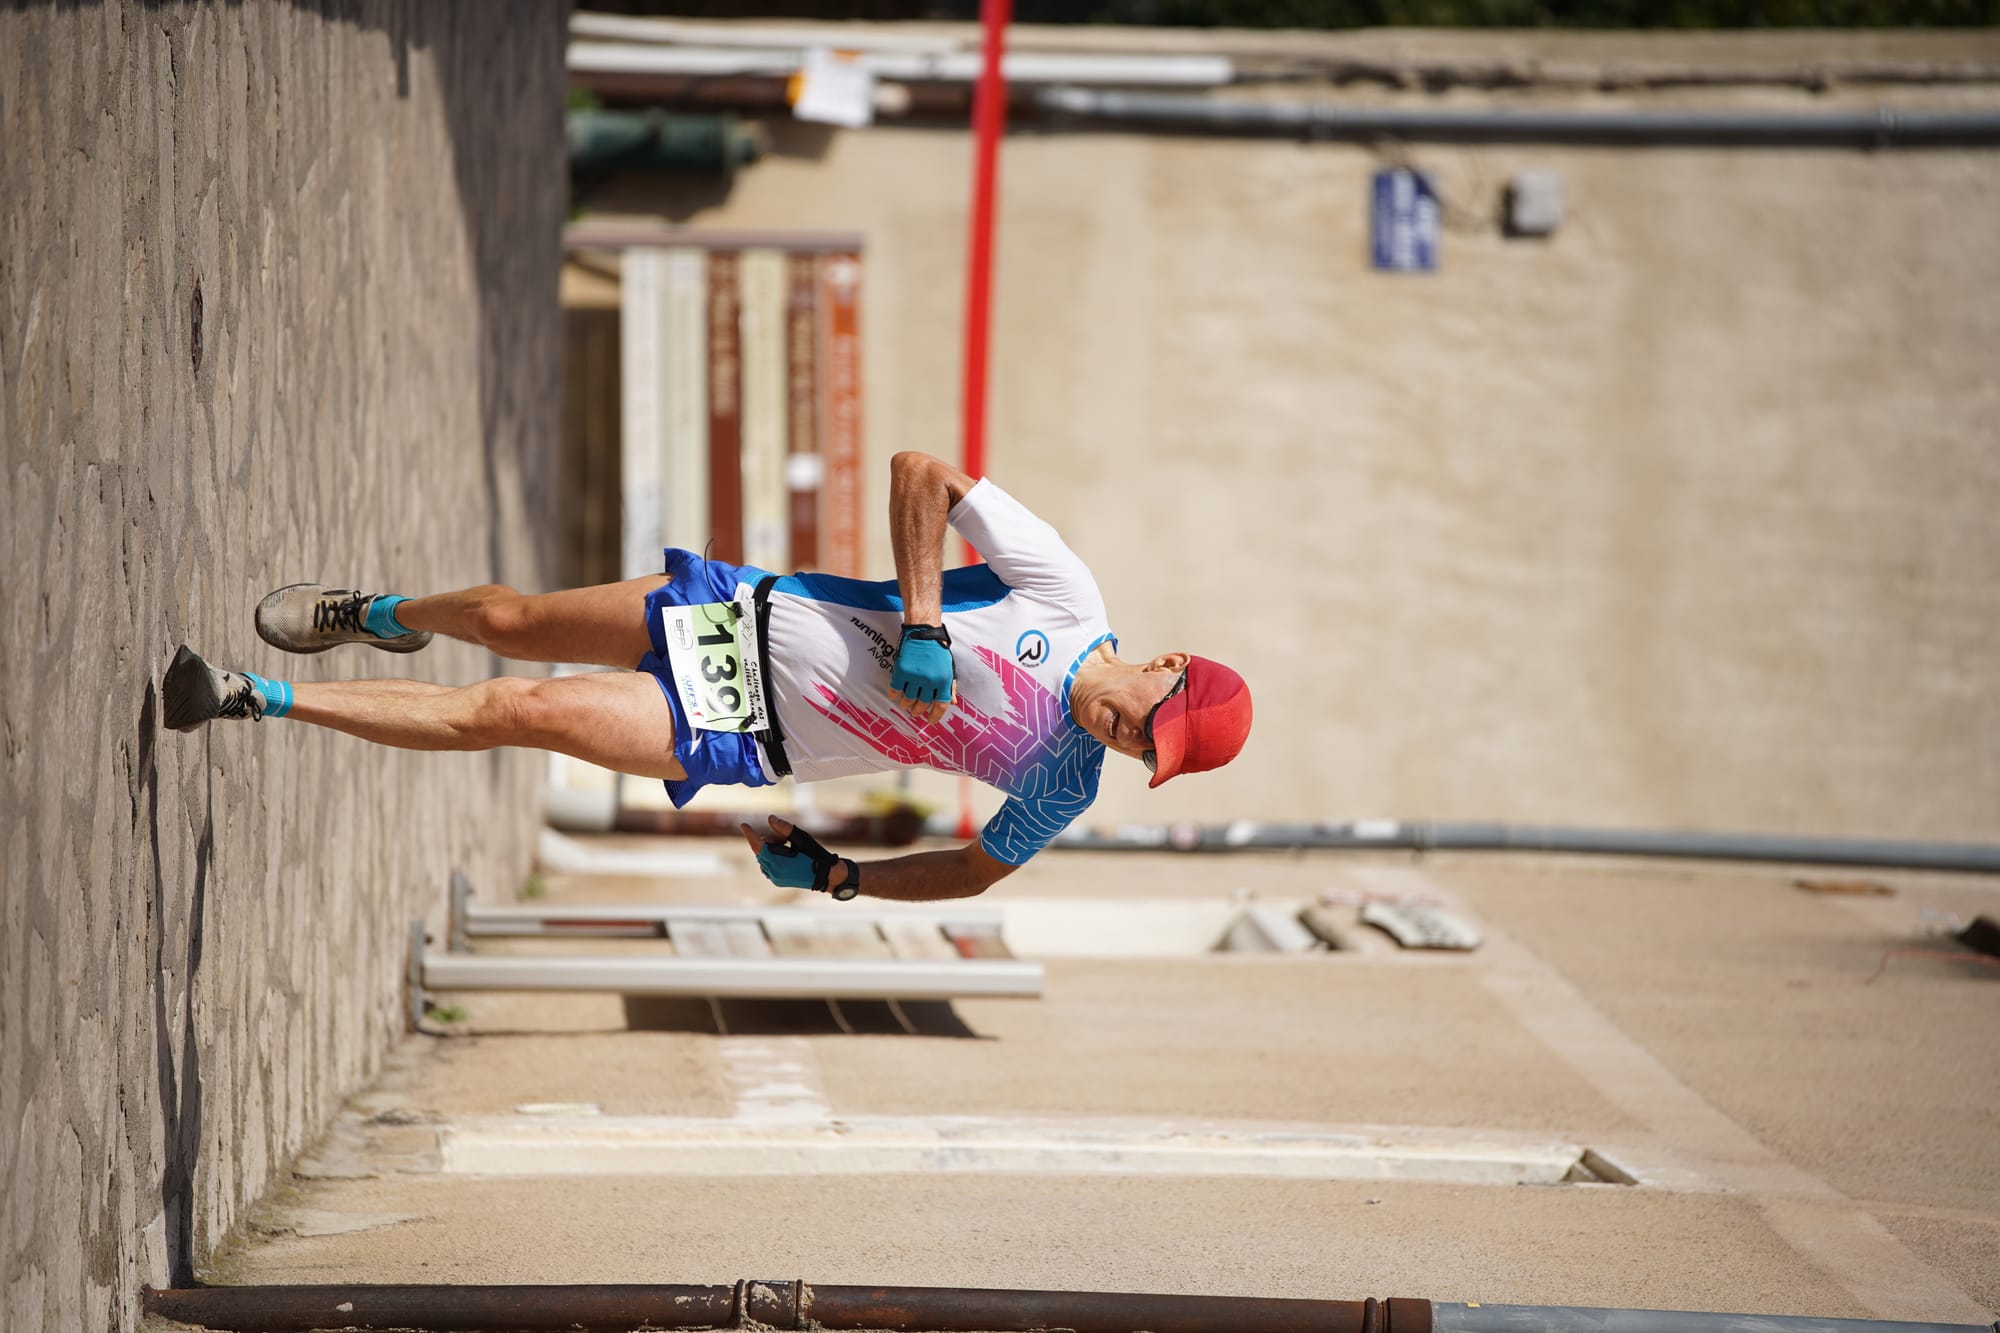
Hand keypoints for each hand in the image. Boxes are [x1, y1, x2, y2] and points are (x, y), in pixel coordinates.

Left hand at [739, 816, 856, 897]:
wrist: (825, 875)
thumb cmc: (814, 854)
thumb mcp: (801, 838)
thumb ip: (784, 828)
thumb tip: (770, 819)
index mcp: (777, 862)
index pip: (758, 845)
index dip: (750, 834)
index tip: (744, 825)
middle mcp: (773, 872)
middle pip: (762, 850)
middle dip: (770, 841)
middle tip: (786, 839)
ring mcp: (775, 878)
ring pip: (764, 858)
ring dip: (772, 850)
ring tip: (789, 848)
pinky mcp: (778, 881)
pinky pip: (768, 866)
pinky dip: (773, 858)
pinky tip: (787, 856)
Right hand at [890, 624, 953, 723]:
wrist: (923, 632)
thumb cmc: (937, 649)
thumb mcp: (948, 667)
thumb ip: (950, 686)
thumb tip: (952, 704)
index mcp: (944, 680)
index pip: (941, 705)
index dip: (935, 716)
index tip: (930, 721)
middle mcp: (930, 680)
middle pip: (923, 704)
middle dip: (918, 711)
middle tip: (915, 713)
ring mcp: (915, 676)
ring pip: (908, 699)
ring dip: (906, 704)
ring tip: (905, 705)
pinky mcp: (902, 671)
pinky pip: (895, 689)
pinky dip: (894, 694)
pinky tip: (894, 695)